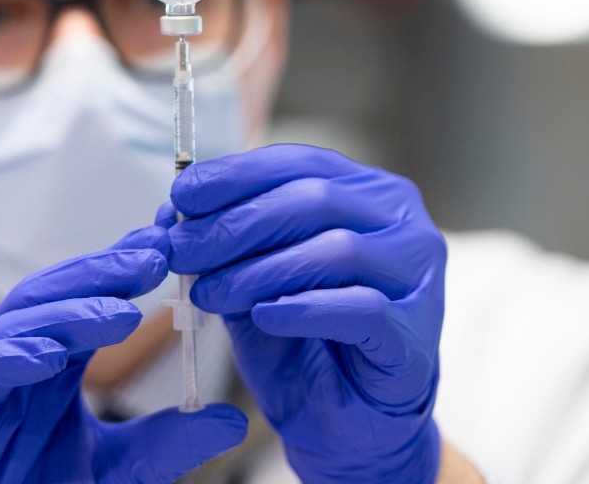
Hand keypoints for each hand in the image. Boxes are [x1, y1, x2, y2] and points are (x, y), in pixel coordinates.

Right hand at [0, 226, 247, 482]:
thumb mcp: (121, 470)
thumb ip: (169, 443)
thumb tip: (236, 418)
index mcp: (51, 366)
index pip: (87, 300)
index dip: (123, 268)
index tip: (169, 242)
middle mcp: (14, 364)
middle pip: (52, 296)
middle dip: (102, 272)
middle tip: (153, 256)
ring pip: (12, 324)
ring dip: (67, 312)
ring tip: (121, 310)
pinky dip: (4, 358)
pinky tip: (48, 355)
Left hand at [161, 144, 444, 482]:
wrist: (344, 425)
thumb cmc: (304, 343)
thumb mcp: (253, 281)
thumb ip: (226, 244)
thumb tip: (171, 210)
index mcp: (367, 194)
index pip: (300, 163)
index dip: (236, 175)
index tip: (181, 195)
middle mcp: (402, 224)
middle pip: (315, 199)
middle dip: (236, 223)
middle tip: (181, 249)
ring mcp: (418, 278)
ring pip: (337, 250)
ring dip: (259, 269)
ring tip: (210, 293)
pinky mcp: (415, 335)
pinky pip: (362, 308)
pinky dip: (305, 308)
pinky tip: (265, 316)